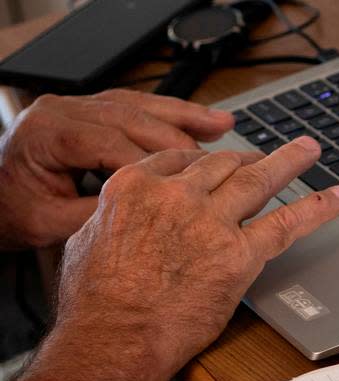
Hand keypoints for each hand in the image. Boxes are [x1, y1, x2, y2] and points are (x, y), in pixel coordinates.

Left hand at [0, 89, 234, 249]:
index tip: (191, 191)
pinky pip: (139, 105)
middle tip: (220, 164)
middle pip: (133, 119)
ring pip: (142, 105)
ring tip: (224, 127)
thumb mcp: (52, 223)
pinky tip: (205, 120)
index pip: (113, 145)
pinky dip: (175, 113)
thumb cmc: (15, 211)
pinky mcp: (93, 110)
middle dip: (180, 141)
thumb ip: (100, 216)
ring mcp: (79, 106)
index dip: (156, 168)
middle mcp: (63, 110)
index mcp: (48, 133)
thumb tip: (151, 217)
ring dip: (187, 117)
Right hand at [55, 136, 338, 380]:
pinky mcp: (240, 254)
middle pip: (222, 165)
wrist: (116, 338)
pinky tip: (336, 197)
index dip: (206, 160)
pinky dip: (317, 207)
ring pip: (258, 180)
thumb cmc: (95, 304)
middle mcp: (176, 195)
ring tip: (308, 151)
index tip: (220, 160)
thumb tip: (121, 221)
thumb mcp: (86, 241)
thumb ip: (113, 220)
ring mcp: (211, 222)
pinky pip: (287, 223)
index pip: (180, 159)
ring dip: (289, 162)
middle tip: (267, 155)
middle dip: (248, 158)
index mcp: (134, 186)